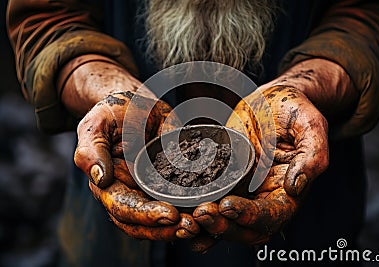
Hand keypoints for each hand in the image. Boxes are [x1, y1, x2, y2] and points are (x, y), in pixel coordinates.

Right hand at [60, 57, 200, 240]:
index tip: (169, 215)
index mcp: (110, 186)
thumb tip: (101, 179)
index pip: (124, 209)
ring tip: (206, 223)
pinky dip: (198, 207)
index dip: (145, 215)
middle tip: (192, 226)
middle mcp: (132, 193)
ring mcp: (153, 190)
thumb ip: (91, 152)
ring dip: (185, 225)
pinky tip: (215, 209)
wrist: (137, 103)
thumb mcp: (96, 125)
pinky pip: (185, 200)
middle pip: (145, 224)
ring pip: (165, 219)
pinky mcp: (174, 182)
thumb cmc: (112, 112)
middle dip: (168, 229)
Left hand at [193, 85, 328, 248]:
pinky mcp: (222, 181)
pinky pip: (209, 201)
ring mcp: (241, 192)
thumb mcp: (310, 126)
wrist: (269, 99)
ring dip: (205, 226)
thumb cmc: (293, 110)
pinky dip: (193, 212)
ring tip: (186, 218)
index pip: (272, 216)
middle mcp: (264, 198)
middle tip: (202, 213)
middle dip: (223, 226)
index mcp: (287, 191)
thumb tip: (295, 187)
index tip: (228, 205)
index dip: (250, 216)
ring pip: (224, 222)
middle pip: (246, 228)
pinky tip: (178, 210)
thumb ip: (312, 156)